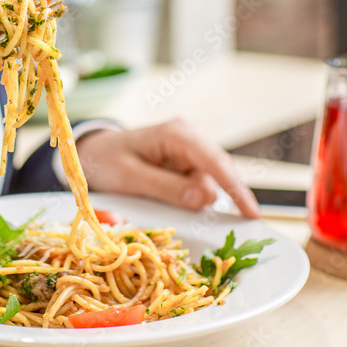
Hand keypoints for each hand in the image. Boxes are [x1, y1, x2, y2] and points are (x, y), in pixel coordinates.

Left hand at [75, 119, 259, 217]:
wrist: (95, 153)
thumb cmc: (108, 161)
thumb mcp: (130, 177)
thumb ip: (165, 187)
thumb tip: (203, 199)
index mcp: (178, 133)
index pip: (216, 162)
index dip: (235, 188)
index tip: (252, 213)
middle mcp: (191, 138)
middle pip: (218, 175)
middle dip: (206, 198)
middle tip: (178, 211)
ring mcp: (192, 152)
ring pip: (209, 185)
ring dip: (192, 200)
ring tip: (156, 196)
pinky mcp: (189, 165)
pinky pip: (200, 187)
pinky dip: (189, 199)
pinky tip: (167, 198)